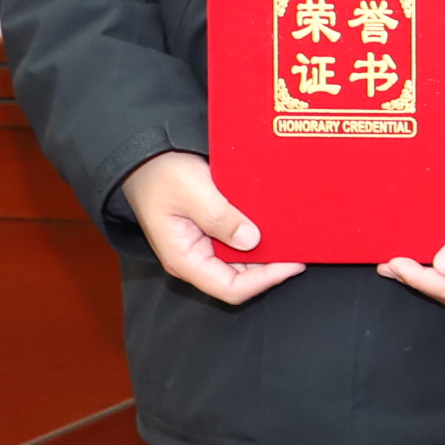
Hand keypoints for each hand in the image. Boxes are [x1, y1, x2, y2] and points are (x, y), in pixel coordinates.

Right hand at [122, 150, 303, 304]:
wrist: (145, 156)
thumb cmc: (160, 173)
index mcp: (185, 259)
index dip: (265, 280)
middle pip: (240, 278)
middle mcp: (195, 259)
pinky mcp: (209, 232)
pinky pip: (238, 244)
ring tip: (291, 236)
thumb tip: (251, 240)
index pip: (231, 287)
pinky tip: (273, 226)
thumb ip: (220, 217)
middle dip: (271, 267)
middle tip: (299, 247)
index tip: (293, 263)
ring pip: (242, 262)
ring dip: (266, 252)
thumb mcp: (192, 191)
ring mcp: (202, 247)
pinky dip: (257, 238)